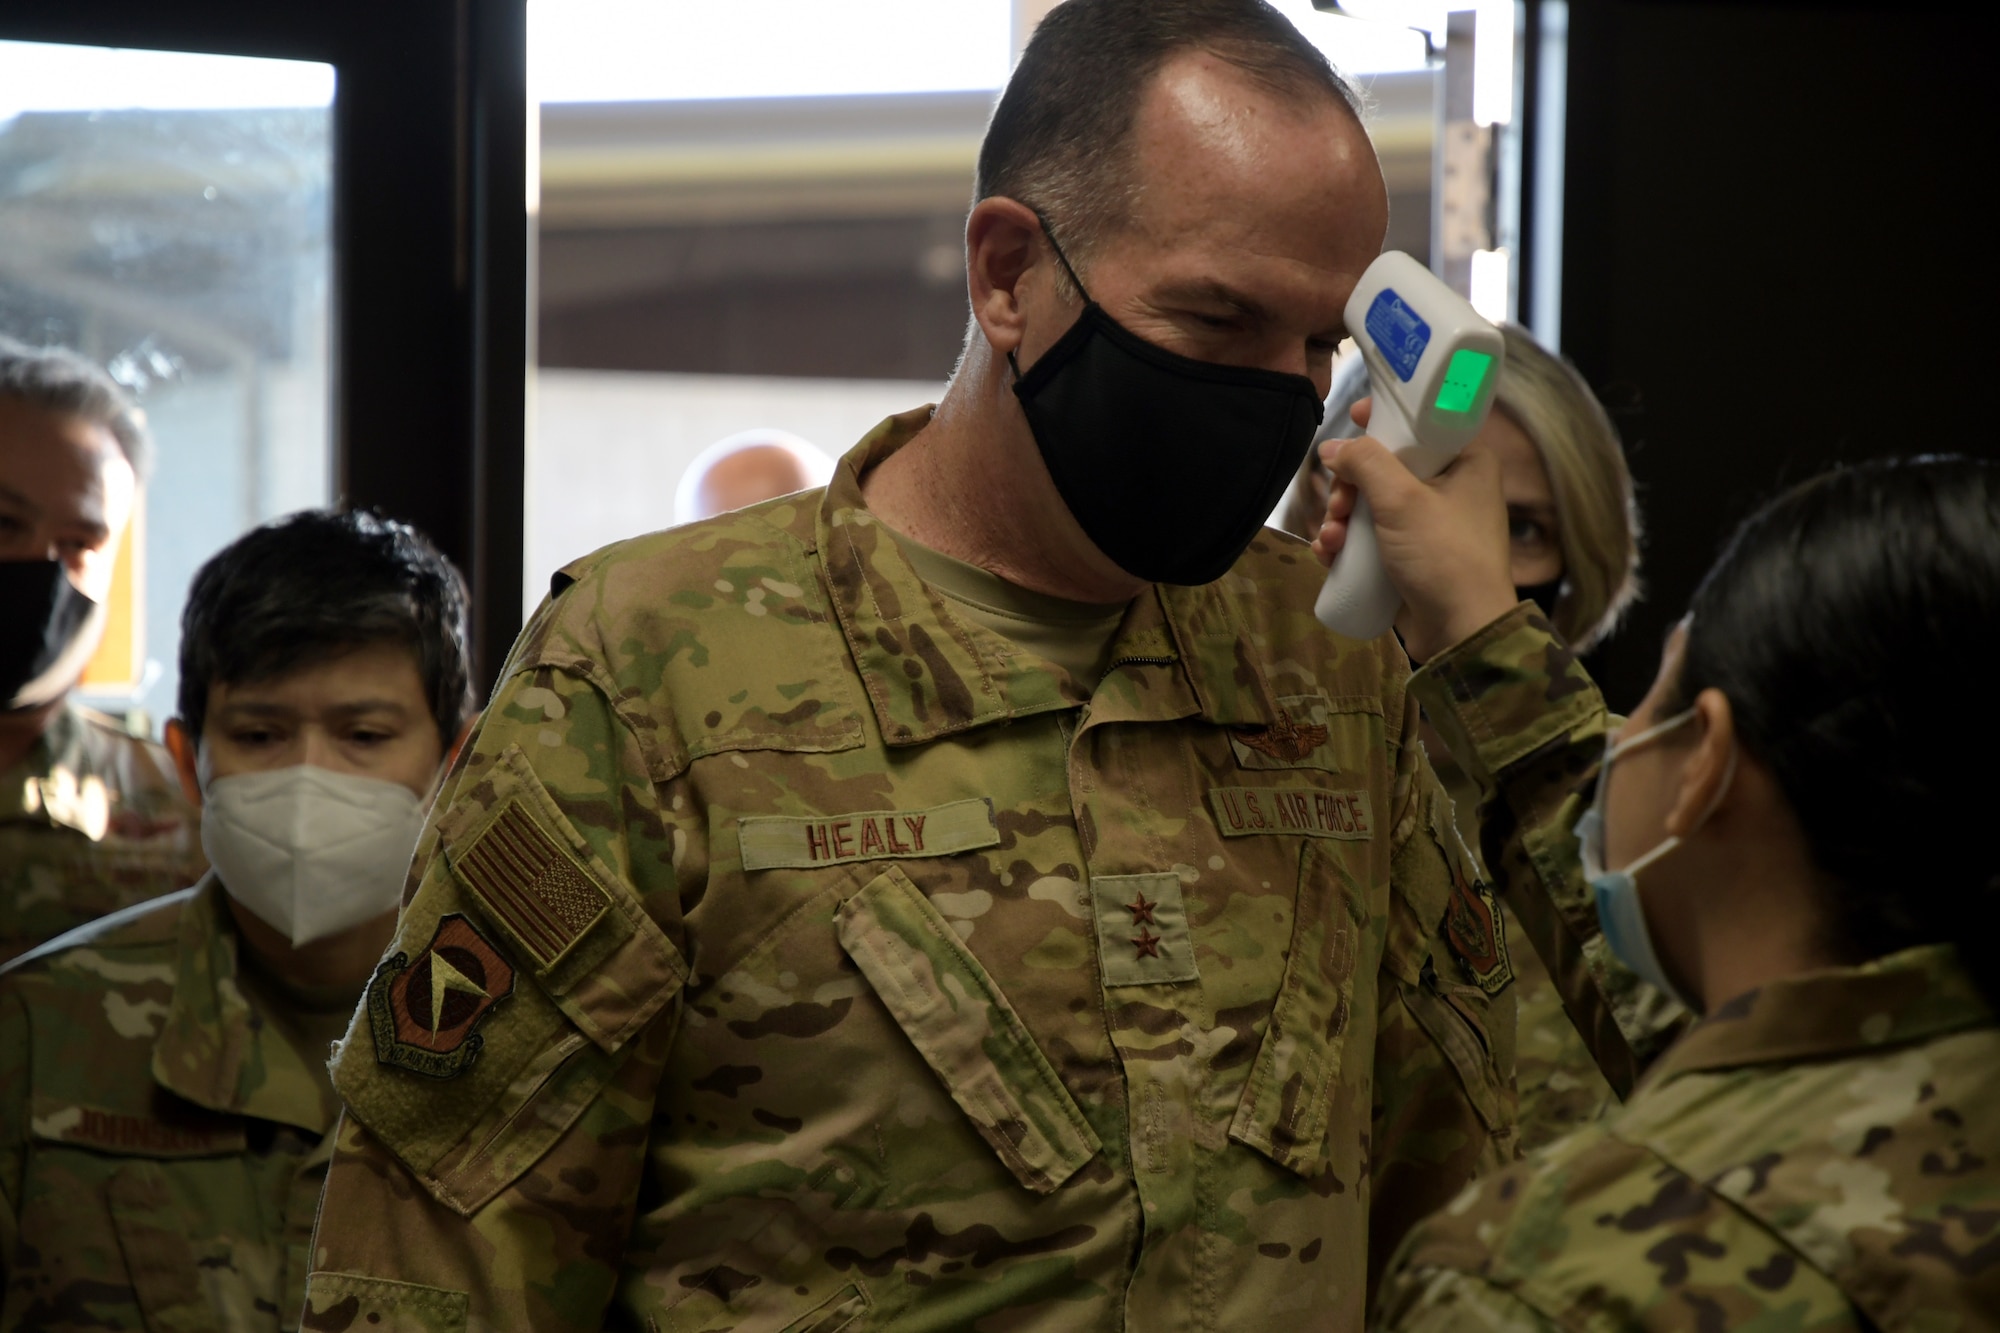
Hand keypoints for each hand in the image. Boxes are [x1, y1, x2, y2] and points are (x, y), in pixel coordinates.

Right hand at [1310, 399, 1517, 661]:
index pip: (1422, 424)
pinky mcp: (1413, 557)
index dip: (1384, 419)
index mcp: (1466, 462)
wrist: (1462, 633)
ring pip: (1373, 505)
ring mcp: (1431, 526)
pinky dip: (1348, 544)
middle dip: (1350, 486)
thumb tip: (1330, 447)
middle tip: (1339, 505)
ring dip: (1342, 519)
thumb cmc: (1443, 556)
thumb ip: (1365, 463)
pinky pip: (1373, 538)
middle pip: (1386, 467)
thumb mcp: (1401, 500)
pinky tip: (1328, 555)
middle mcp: (1452, 488)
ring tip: (1330, 540)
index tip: (1351, 419)